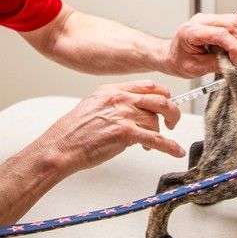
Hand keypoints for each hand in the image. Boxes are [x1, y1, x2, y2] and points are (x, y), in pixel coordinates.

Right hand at [41, 80, 183, 172]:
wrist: (62, 146)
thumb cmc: (74, 130)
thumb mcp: (94, 105)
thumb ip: (116, 104)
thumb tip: (135, 112)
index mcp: (113, 90)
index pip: (148, 86)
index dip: (163, 94)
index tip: (168, 102)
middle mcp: (120, 99)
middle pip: (159, 100)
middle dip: (172, 112)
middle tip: (172, 122)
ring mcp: (123, 115)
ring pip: (155, 121)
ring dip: (158, 134)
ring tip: (149, 144)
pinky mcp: (125, 133)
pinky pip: (155, 139)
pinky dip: (169, 146)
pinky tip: (174, 151)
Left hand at [164, 13, 236, 76]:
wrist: (170, 55)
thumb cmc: (178, 61)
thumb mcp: (194, 68)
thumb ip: (214, 65)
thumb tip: (233, 65)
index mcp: (191, 31)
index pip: (221, 34)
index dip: (234, 48)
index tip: (236, 63)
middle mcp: (201, 20)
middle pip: (232, 23)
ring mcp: (208, 18)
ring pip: (236, 21)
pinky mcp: (215, 20)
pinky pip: (234, 23)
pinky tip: (234, 47)